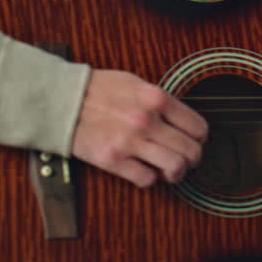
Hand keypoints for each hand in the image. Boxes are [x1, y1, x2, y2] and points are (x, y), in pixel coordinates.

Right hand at [71, 69, 207, 187]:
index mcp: (156, 99)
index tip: (194, 141)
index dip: (199, 138)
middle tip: (186, 160)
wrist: (62, 100)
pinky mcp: (113, 160)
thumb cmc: (97, 89)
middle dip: (192, 159)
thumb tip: (180, 117)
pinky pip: (146, 179)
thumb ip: (159, 99)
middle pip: (190, 150)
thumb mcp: (135, 82)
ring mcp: (131, 142)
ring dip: (176, 173)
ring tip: (169, 170)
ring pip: (174, 167)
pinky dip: (150, 178)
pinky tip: (144, 171)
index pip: (197, 127)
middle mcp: (147, 121)